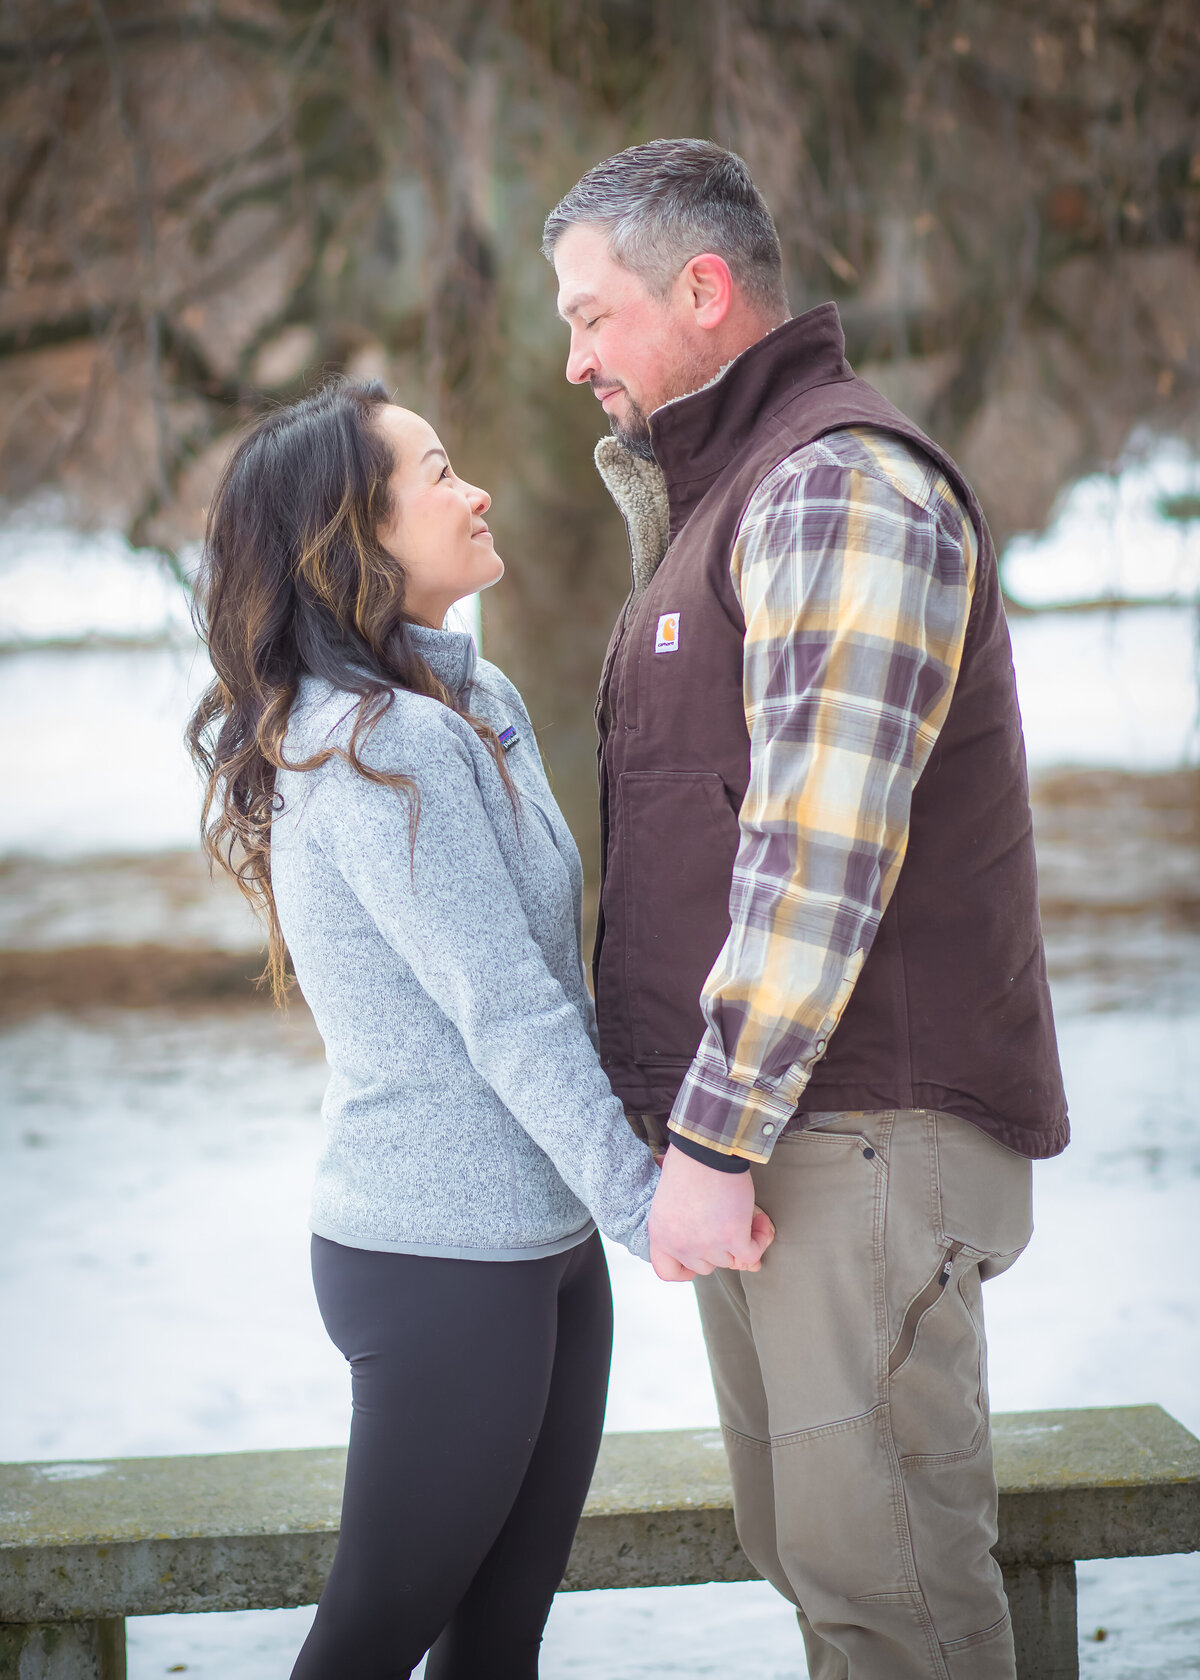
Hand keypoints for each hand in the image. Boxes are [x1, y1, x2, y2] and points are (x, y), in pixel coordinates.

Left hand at [648, 1145, 774, 1280]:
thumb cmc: (689, 1163)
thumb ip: (688, 1221)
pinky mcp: (732, 1238)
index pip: (668, 1271)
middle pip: (706, 1266)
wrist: (705, 1148)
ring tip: (748, 1215)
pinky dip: (761, 1240)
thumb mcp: (673, 1199)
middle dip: (720, 1248)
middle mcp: (681, 1245)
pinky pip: (752, 1254)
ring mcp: (707, 1245)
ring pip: (732, 1260)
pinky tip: (762, 1221)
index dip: (686, 1269)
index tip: (701, 1255)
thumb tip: (711, 1231)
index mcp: (661, 1234)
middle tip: (731, 1223)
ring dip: (745, 1240)